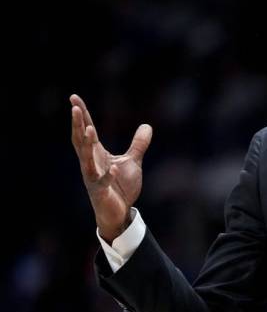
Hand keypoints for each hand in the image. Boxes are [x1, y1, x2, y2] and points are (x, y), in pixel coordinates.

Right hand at [70, 94, 151, 241]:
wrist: (119, 213)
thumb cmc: (121, 187)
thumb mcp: (132, 162)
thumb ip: (138, 144)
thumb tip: (147, 126)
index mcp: (96, 154)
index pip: (87, 130)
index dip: (82, 115)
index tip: (74, 98)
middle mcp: (91, 163)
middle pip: (81, 141)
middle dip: (78, 124)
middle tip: (75, 108)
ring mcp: (93, 177)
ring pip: (86, 159)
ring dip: (87, 144)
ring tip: (89, 129)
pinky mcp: (100, 192)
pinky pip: (102, 182)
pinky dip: (107, 175)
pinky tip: (113, 168)